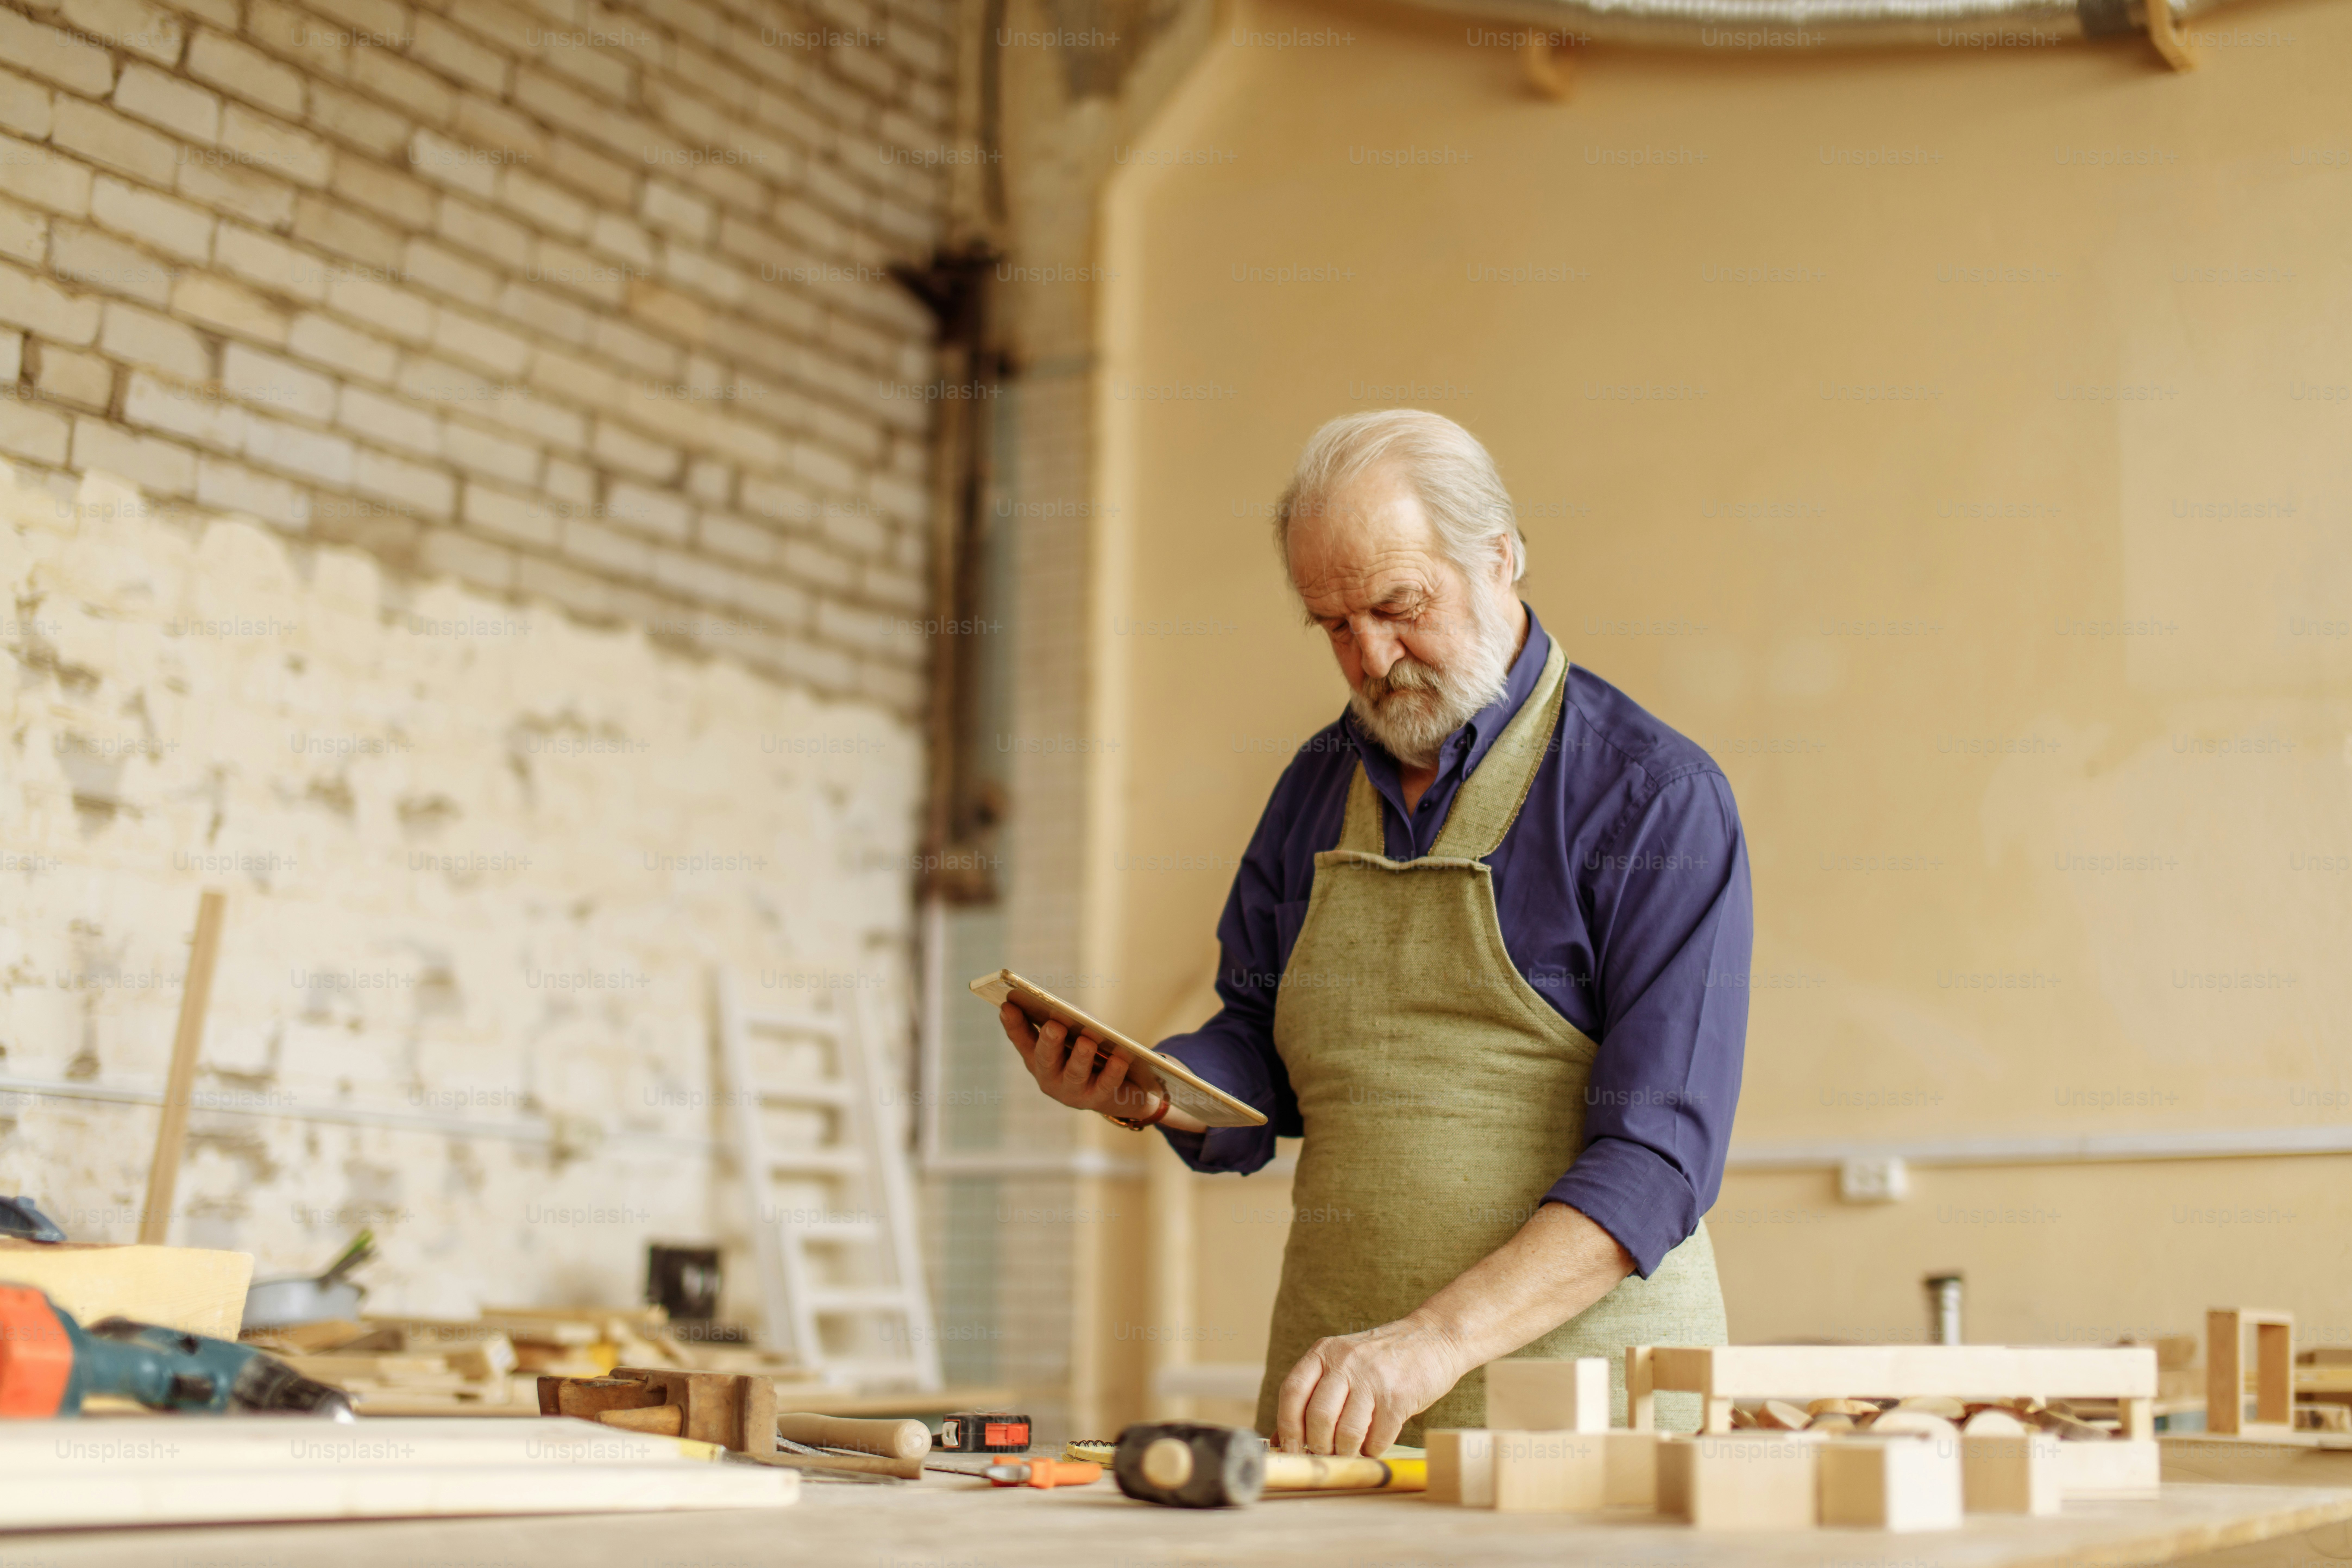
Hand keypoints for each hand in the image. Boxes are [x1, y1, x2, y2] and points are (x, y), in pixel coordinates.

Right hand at [998, 1001, 1162, 1121]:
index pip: (1023, 1039)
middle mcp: (1050, 1077)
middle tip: (1053, 1026)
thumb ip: (1064, 1023)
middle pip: (1045, 1059)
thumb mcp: (1073, 1037)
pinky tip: (1119, 1060)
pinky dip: (1112, 1072)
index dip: (1014, 1024)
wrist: (1119, 1091)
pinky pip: (1105, 1086)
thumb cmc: (1090, 1055)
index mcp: (1038, 1057)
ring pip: (1074, 1074)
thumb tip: (1062, 1010)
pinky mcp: (1098, 1100)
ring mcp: (1072, 1092)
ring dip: (1080, 1058)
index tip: (1007, 1004)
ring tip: (1087, 1042)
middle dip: (1049, 1042)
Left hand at [1275, 1316, 1467, 1457]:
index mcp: (1325, 1352)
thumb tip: (1282, 1439)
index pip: (1292, 1392)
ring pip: (1346, 1433)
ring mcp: (1373, 1378)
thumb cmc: (1383, 1359)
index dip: (1287, 1427)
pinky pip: (1377, 1439)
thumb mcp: (1344, 1363)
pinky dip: (1372, 1450)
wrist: (1435, 1336)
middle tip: (1326, 1452)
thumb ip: (1315, 1394)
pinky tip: (1375, 1441)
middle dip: (1319, 1445)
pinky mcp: (1398, 1396)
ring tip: (1351, 1450)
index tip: (1291, 1449)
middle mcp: (1346, 1361)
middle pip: (1317, 1417)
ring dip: (1346, 1451)